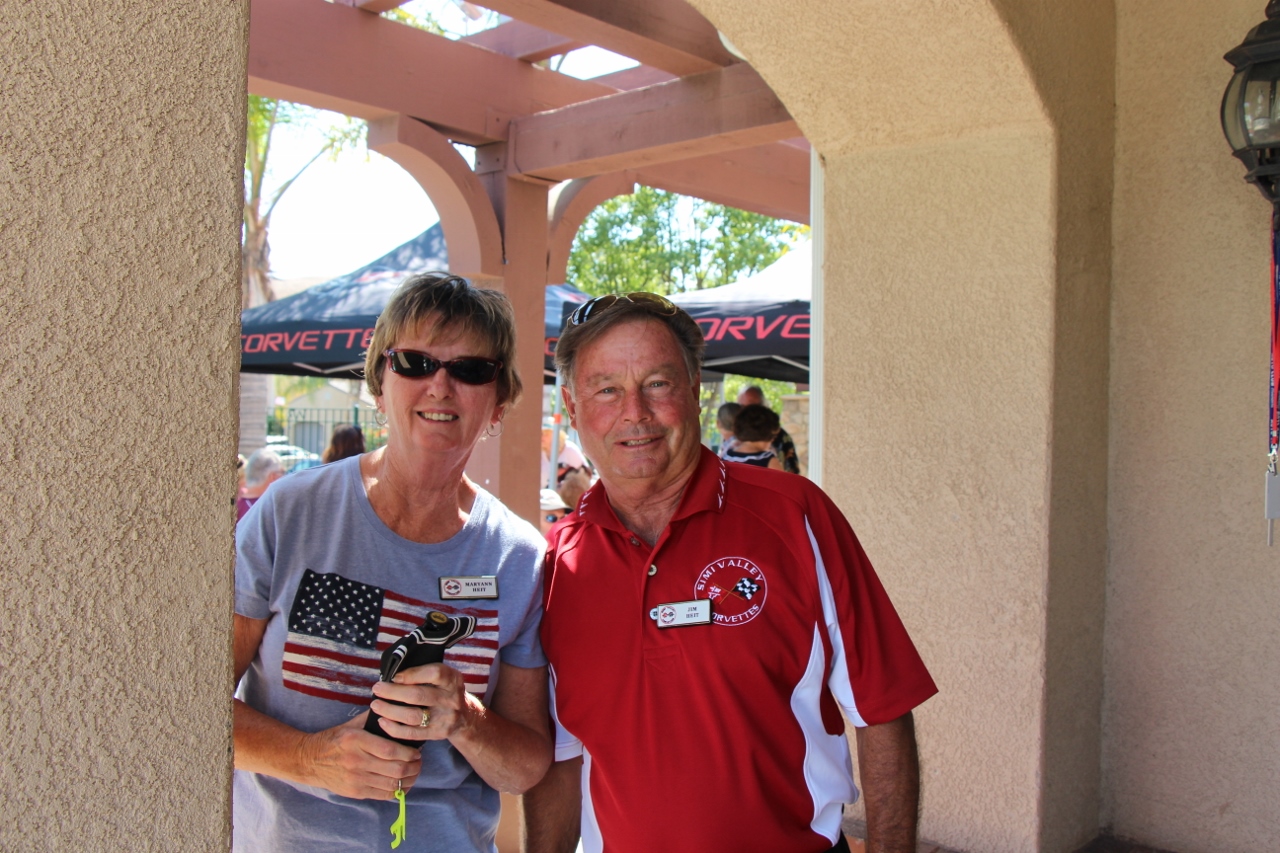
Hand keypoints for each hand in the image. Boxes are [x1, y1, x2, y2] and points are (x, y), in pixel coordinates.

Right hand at [299, 712, 421, 799]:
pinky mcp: (355, 792)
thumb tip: (399, 712)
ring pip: (392, 784)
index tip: (417, 750)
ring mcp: (355, 779)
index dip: (409, 752)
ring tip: (413, 771)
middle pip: (395, 769)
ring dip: (409, 779)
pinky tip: (403, 783)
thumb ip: (375, 719)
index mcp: (356, 740)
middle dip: (413, 766)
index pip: (391, 750)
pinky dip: (398, 791)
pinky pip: (383, 795)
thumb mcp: (352, 724)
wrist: (309, 760)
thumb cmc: (335, 739)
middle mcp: (356, 761)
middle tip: (418, 761)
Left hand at [370, 663, 477, 743]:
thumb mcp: (444, 677)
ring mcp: (445, 718)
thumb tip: (392, 673)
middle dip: (393, 692)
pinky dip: (394, 728)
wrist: (465, 717)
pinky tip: (382, 721)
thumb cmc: (444, 691)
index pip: (434, 673)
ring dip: (390, 711)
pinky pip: (412, 734)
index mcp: (453, 679)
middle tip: (376, 688)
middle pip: (419, 696)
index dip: (412, 674)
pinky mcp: (437, 734)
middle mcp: (451, 699)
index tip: (395, 676)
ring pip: (413, 716)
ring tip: (375, 705)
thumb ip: (424, 673)